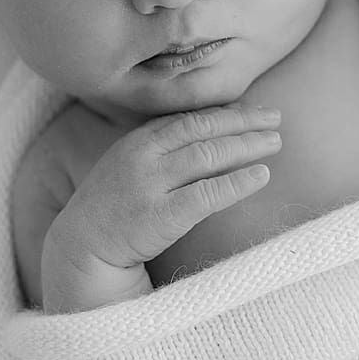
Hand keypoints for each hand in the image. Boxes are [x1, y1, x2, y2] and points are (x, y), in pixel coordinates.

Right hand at [41, 103, 281, 311]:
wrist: (82, 249)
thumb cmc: (112, 211)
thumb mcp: (129, 168)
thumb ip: (160, 151)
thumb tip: (206, 137)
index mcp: (138, 141)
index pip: (189, 118)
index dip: (226, 112)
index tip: (254, 110)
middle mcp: (143, 156)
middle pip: (203, 130)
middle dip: (243, 122)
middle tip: (276, 119)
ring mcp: (150, 185)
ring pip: (208, 156)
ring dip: (246, 147)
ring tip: (275, 144)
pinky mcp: (160, 216)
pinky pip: (207, 195)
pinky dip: (237, 183)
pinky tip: (261, 177)